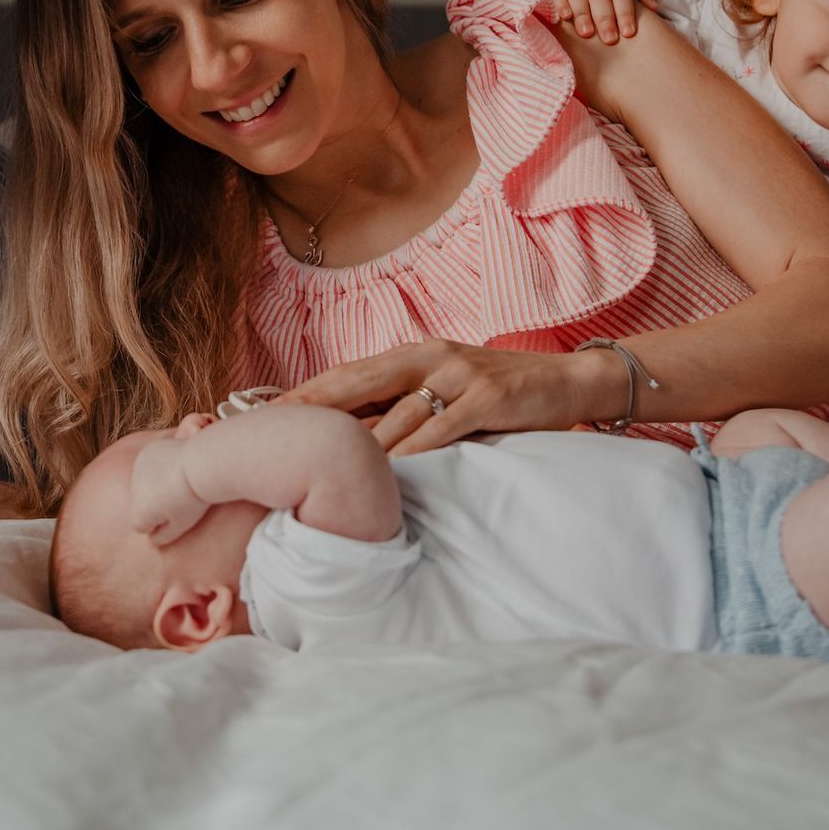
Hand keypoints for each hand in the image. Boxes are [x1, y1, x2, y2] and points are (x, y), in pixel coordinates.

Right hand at [128, 436, 211, 545]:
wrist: (201, 465)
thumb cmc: (193, 500)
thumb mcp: (181, 525)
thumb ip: (163, 537)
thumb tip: (152, 542)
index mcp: (138, 513)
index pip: (140, 526)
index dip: (158, 523)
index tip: (175, 515)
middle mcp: (132, 491)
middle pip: (140, 503)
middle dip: (153, 503)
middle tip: (179, 498)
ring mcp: (138, 469)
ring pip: (143, 483)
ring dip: (155, 484)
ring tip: (178, 481)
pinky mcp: (147, 452)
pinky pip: (149, 464)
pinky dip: (158, 466)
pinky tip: (176, 466)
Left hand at [279, 339, 615, 455]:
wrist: (570, 382)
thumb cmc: (501, 395)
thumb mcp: (447, 390)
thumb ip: (405, 406)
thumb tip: (349, 440)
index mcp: (414, 355)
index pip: (346, 374)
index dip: (302, 394)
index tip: (258, 415)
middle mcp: (430, 358)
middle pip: (355, 384)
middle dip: (309, 411)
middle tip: (267, 436)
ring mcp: (458, 377)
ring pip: (394, 416)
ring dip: (355, 447)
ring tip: (314, 471)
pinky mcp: (486, 400)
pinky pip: (438, 431)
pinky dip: (409, 453)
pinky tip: (382, 475)